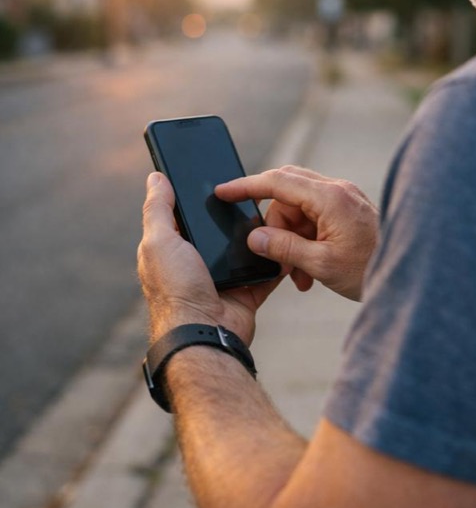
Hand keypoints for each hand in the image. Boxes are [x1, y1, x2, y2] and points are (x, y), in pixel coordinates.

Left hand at [138, 173, 281, 346]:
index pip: (186, 215)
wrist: (206, 333)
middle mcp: (197, 262)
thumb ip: (157, 208)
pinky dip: (276, 259)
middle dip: (236, 213)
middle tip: (255, 190)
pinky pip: (267, 270)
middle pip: (220, 229)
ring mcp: (224, 277)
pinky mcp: (247, 290)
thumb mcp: (159, 242)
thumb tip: (155, 176)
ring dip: (260, 234)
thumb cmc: (175, 290)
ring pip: (247, 247)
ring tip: (275, 211)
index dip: (199, 197)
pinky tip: (286, 240)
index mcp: (173, 249)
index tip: (217, 174)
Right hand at [216, 166, 378, 300]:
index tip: (222, 192)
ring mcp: (345, 199)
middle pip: (286, 192)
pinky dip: (305, 240)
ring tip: (297, 276)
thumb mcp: (322, 265)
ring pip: (299, 209)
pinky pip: (315, 218)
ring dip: (290, 239)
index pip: (277, 181)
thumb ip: (284, 248)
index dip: (246, 186)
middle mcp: (337, 190)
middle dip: (274, 225)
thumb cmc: (371, 270)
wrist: (411, 277)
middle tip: (272, 255)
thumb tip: (255, 238)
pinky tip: (309, 272)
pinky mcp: (348, 211)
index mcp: (330, 197)